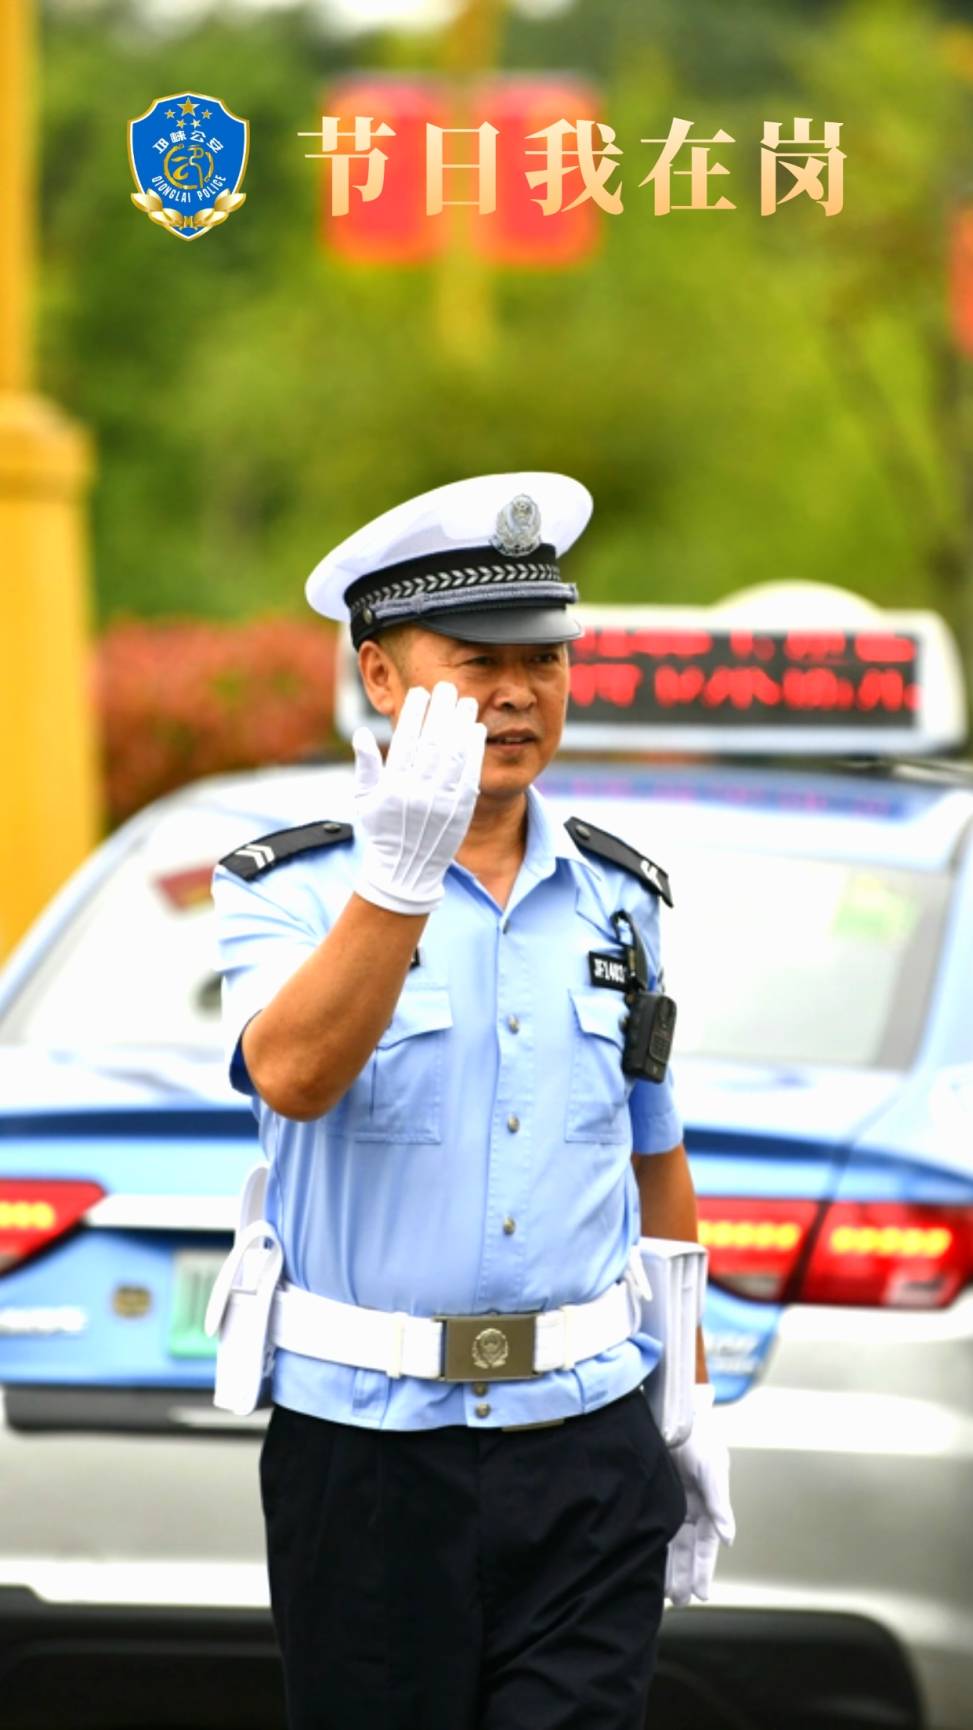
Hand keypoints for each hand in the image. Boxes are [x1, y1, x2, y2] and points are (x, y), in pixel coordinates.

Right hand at [352, 682, 486, 916]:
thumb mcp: (364, 799)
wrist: (406, 870)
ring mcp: (442, 801)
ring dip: (461, 724)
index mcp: (392, 786)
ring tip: (465, 701)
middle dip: (440, 710)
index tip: (421, 692)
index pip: (406, 740)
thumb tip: (361, 733)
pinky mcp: (461, 809)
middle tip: (446, 686)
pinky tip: (476, 729)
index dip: (415, 713)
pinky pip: (470, 773)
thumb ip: (365, 766)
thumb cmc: (382, 831)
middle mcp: (418, 792)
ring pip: (454, 754)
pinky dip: (474, 749)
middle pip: (432, 741)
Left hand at [665, 1383, 734, 1605]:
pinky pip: (650, 1528)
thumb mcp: (713, 1467)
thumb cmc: (699, 1437)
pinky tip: (642, 1565)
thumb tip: (729, 1538)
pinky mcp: (651, 1498)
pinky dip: (649, 1548)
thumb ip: (720, 1502)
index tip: (702, 1596)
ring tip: (664, 1597)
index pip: (706, 1545)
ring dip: (668, 1569)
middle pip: (686, 1550)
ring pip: (668, 1545)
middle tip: (679, 1603)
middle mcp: (689, 1510)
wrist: (673, 1411)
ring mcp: (669, 1505)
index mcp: (708, 1506)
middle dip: (684, 1576)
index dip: (704, 1570)